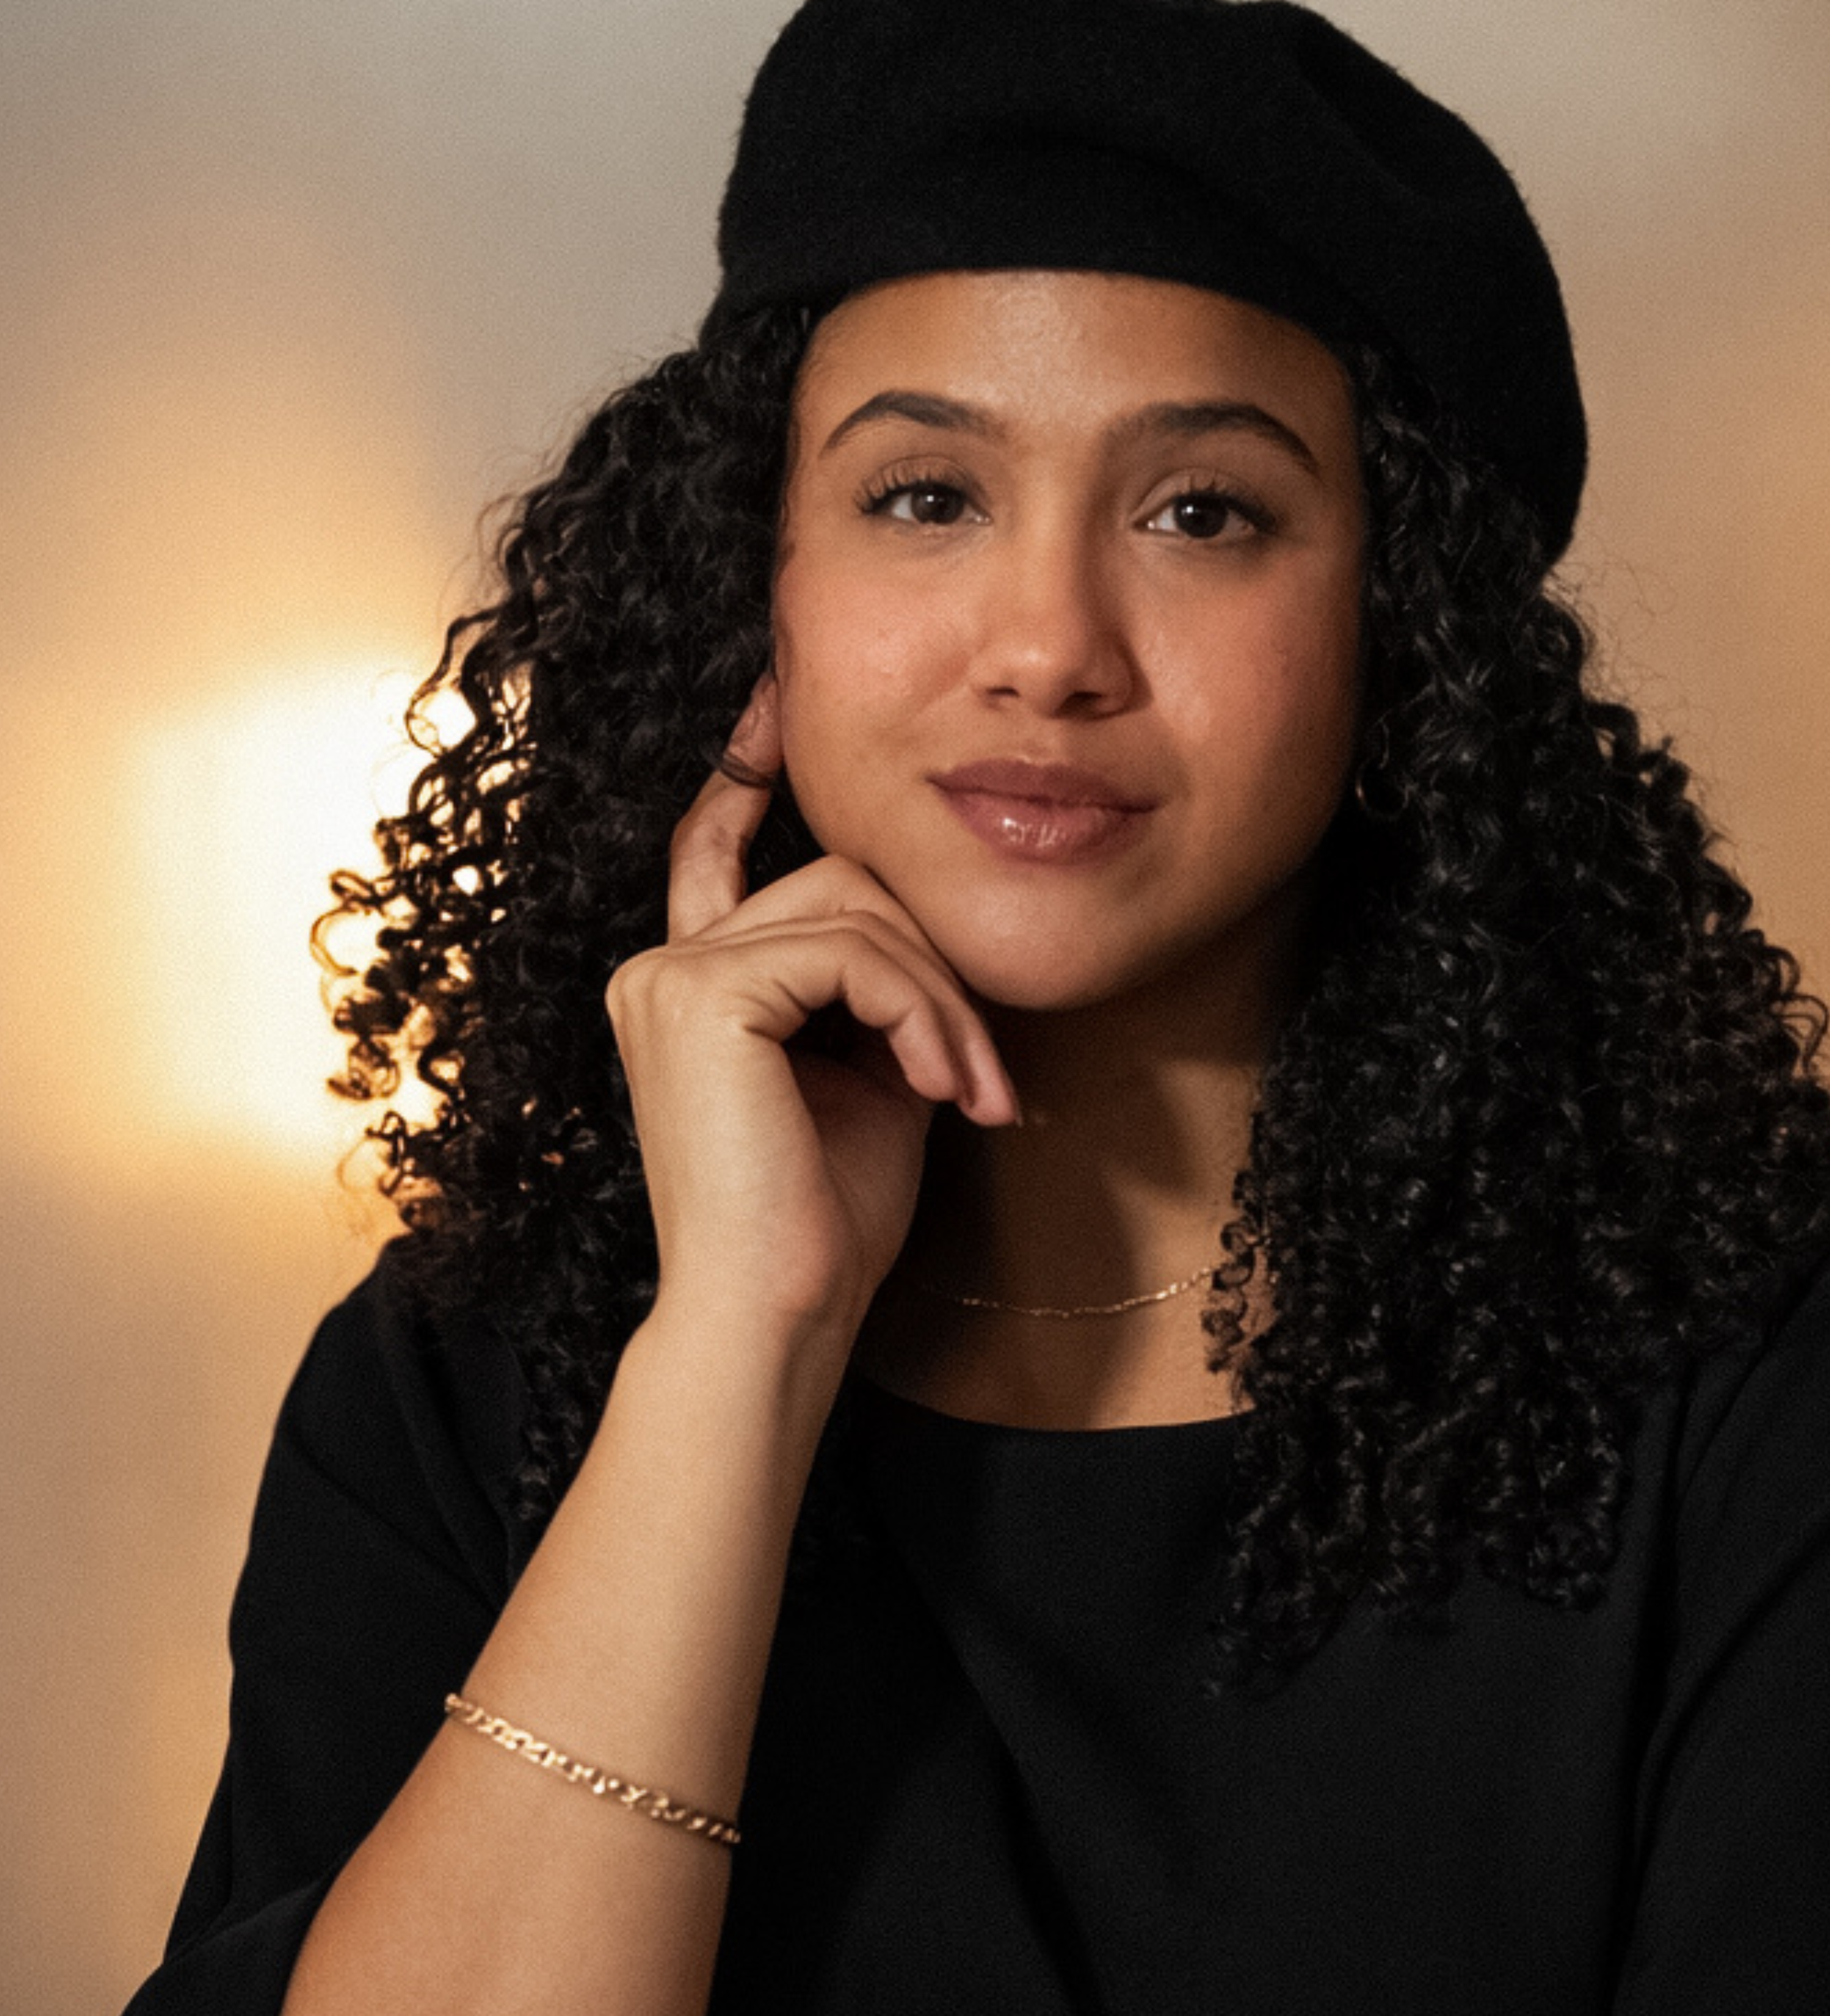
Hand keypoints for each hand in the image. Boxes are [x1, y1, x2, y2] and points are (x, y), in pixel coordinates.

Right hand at [606, 677, 1017, 1339]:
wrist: (776, 1318)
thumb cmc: (823, 1227)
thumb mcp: (868, 1082)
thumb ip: (878, 995)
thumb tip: (932, 937)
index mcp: (684, 988)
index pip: (716, 846)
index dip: (746, 766)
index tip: (781, 697)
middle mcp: (658, 968)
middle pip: (835, 878)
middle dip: (933, 965)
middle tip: (986, 1079)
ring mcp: (668, 976)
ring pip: (857, 910)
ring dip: (944, 1003)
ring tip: (976, 1095)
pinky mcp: (702, 992)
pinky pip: (854, 950)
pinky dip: (922, 1014)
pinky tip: (942, 1089)